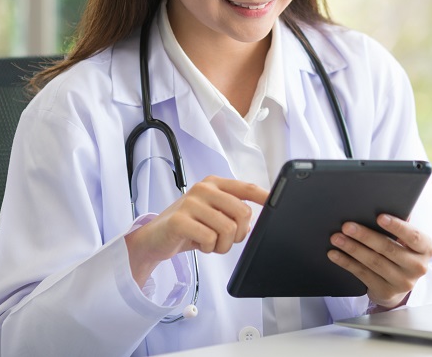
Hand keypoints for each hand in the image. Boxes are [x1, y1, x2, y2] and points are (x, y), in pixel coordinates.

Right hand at [124, 176, 268, 285]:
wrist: (154, 239)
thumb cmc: (188, 226)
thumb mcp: (213, 214)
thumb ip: (232, 212)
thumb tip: (257, 220)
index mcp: (215, 184)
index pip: (246, 188)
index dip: (264, 197)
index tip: (277, 205)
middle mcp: (204, 189)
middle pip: (242, 212)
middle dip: (239, 233)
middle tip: (226, 240)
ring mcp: (191, 202)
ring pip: (228, 228)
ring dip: (222, 245)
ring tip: (209, 242)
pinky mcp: (179, 220)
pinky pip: (210, 238)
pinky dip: (208, 248)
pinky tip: (198, 243)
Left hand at [327, 214, 431, 308]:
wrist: (400, 284)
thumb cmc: (402, 251)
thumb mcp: (407, 239)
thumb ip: (401, 224)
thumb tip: (386, 204)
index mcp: (426, 248)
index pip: (413, 236)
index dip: (397, 226)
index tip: (379, 217)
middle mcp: (418, 267)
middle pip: (388, 248)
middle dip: (365, 236)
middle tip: (347, 226)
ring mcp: (402, 282)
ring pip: (373, 262)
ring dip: (352, 248)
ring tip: (337, 238)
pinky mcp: (386, 291)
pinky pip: (363, 274)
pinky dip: (347, 263)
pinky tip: (335, 254)